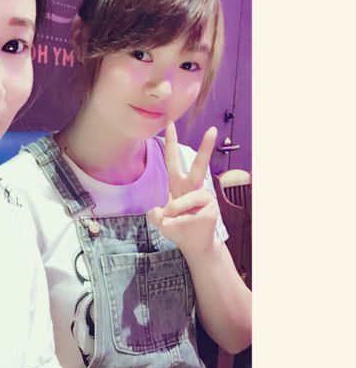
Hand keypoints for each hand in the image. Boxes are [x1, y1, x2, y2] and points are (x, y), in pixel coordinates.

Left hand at [147, 121, 219, 256]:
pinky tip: (178, 227)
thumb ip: (154, 215)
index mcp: (179, 184)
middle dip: (205, 148)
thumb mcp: (160, 221)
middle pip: (199, 166)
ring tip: (169, 220)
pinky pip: (188, 216)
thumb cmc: (177, 227)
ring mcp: (204, 198)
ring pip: (186, 199)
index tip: (170, 123)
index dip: (171, 143)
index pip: (173, 160)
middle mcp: (193, 187)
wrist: (194, 244)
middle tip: (212, 130)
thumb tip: (160, 211)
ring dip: (174, 211)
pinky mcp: (210, 211)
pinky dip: (178, 224)